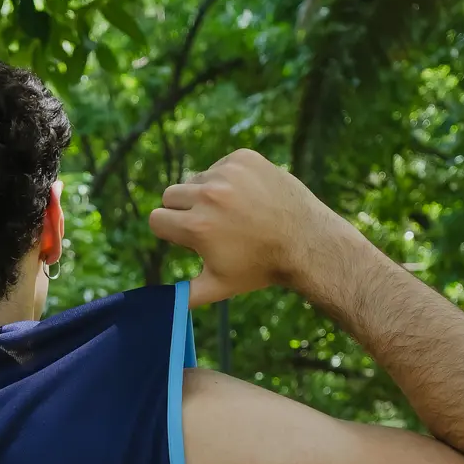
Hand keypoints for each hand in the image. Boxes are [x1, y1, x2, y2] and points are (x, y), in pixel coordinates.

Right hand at [149, 149, 348, 306]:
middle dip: (183, 211)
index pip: (156, 219)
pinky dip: (229, 179)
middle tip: (211, 226)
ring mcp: (228, 173)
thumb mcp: (220, 287)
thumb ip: (185, 296)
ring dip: (206, 194)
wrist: (307, 242)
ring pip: (196, 179)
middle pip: (171, 195)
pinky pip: (220, 166)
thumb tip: (164, 304)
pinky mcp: (244, 158)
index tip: (189, 239)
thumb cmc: (261, 268)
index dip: (171, 232)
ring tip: (234, 213)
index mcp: (197, 226)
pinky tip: (249, 197)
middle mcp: (209, 195)